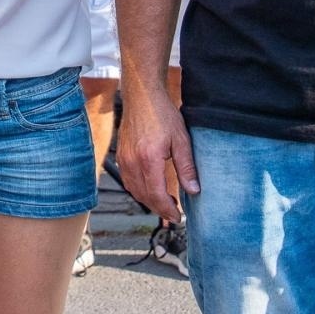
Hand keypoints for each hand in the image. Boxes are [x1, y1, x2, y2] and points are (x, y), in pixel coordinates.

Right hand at [116, 85, 199, 223]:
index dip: (168, 210)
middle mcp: (132, 162)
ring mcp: (124, 159)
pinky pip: (128, 181)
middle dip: (159, 209)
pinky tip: (150, 188)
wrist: (142, 97)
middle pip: (144, 197)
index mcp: (148, 160)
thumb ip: (186, 167)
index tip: (178, 217)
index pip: (156, 196)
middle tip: (174, 214)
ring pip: (134, 191)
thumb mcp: (181, 140)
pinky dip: (139, 190)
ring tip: (165, 202)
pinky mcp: (121, 155)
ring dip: (149, 201)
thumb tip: (194, 190)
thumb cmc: (162, 114)